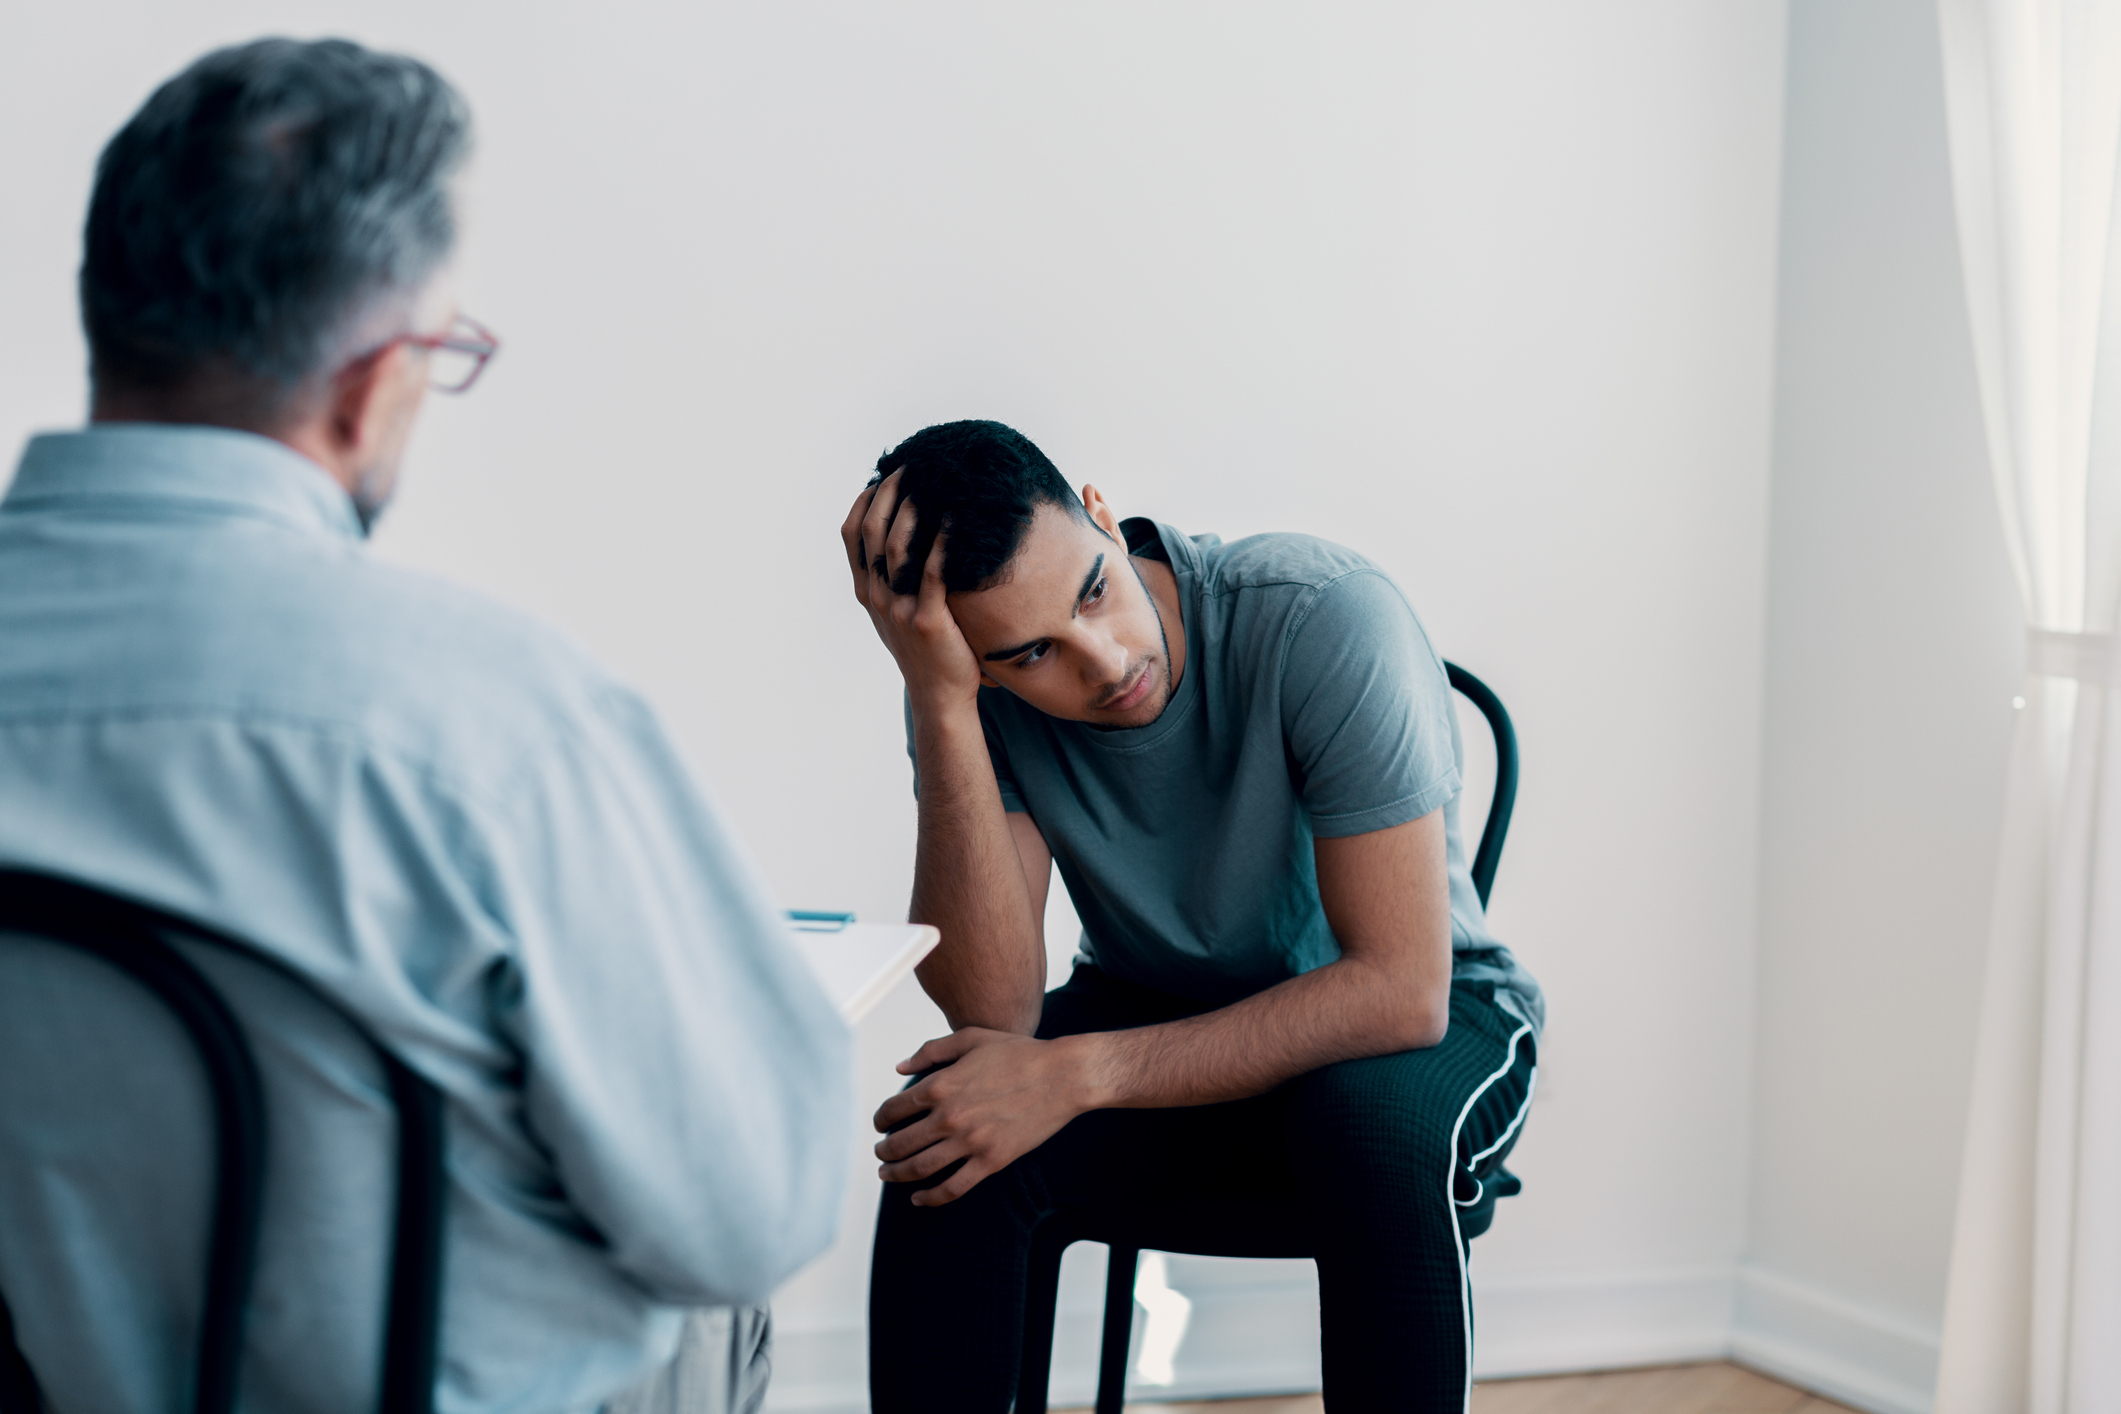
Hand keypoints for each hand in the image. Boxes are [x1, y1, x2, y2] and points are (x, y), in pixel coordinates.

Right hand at [840, 469, 983, 718]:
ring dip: (913, 509)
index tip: (883, 476)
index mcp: (865, 590)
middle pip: (872, 532)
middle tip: (911, 467)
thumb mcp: (896, 611)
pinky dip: (943, 541)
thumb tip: (902, 533)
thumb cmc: (925, 649)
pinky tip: (955, 519)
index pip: (851, 534)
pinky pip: (933, 571)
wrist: (939, 694)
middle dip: (889, 493)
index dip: (864, 500)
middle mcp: (875, 596)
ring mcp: (897, 609)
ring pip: (897, 547)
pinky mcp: (926, 620)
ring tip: (930, 483)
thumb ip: (892, 578)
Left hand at [872, 1028, 1103, 1206]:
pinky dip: (931, 1197)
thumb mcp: (972, 1038)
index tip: (881, 1125)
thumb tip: (899, 1068)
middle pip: (900, 1143)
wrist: (1062, 1076)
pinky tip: (919, 1198)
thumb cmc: (1019, 1053)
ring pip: (920, 1168)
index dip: (880, 1120)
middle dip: (883, 1150)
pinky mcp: (991, 1161)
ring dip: (896, 1174)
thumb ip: (931, 1051)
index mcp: (940, 1084)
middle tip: (880, 1153)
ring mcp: (970, 1142)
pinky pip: (953, 1188)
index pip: (893, 1109)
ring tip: (887, 1174)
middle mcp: (950, 1116)